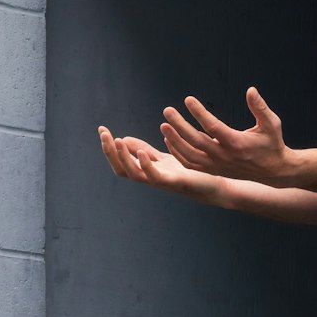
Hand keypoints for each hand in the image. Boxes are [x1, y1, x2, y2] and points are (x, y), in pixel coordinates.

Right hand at [98, 126, 221, 201]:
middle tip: (104, 133)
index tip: (102, 129)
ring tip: (116, 141)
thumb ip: (144, 150)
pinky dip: (146, 166)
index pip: (121, 162)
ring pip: (134, 174)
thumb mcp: (163, 158)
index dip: (110, 148)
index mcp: (147, 171)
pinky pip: (156, 177)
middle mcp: (150, 179)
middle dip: (110, 151)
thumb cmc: (189, 175)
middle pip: (122, 169)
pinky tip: (142, 154)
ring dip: (123, 158)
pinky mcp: (175, 182)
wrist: (214, 187)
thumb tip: (122, 139)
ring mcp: (161, 182)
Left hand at [160, 86, 291, 186]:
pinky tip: (171, 140)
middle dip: (179, 125)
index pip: (213, 127)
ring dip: (175, 140)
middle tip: (167, 110)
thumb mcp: (272, 123)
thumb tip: (251, 90)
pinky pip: (191, 165)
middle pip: (197, 141)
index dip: (199, 113)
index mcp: (237, 143)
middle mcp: (225, 156)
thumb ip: (260, 107)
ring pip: (190, 155)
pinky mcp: (214, 171)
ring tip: (165, 125)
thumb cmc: (272, 143)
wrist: (274, 171)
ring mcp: (218, 166)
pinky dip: (179, 154)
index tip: (188, 99)